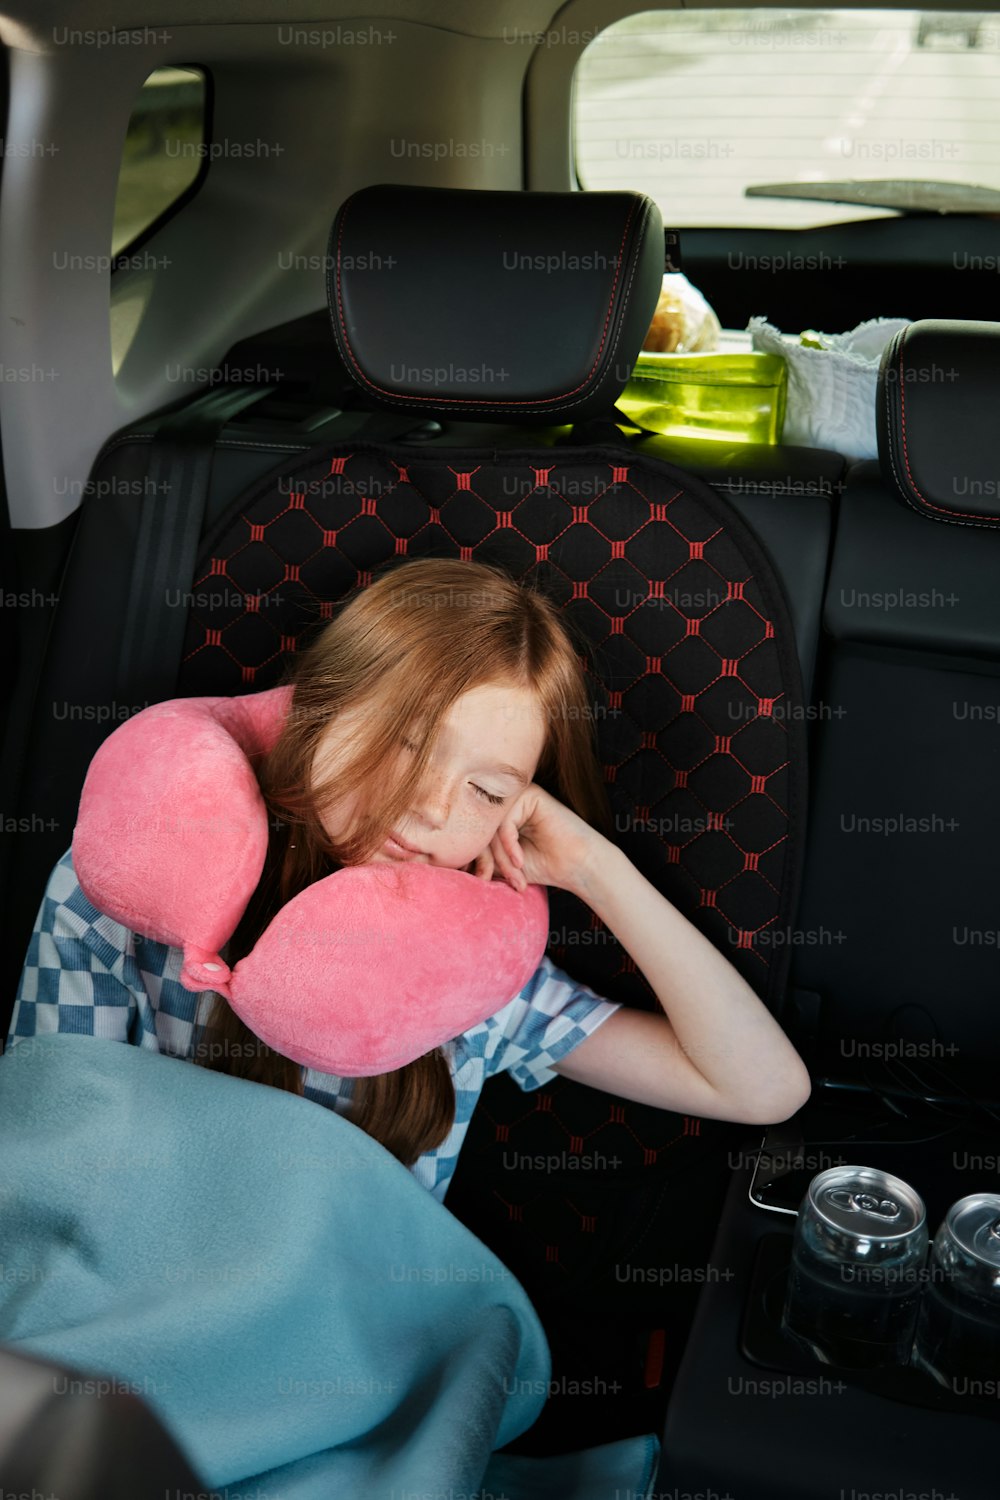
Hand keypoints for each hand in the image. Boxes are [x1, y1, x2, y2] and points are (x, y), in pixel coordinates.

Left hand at [471, 783, 603, 896]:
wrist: (578, 866)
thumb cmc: (543, 866)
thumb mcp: (501, 863)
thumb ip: (479, 856)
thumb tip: (442, 860)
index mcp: (496, 814)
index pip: (470, 832)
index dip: (472, 859)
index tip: (482, 881)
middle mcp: (505, 801)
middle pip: (478, 828)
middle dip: (485, 859)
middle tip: (492, 881)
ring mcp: (517, 796)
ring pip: (490, 826)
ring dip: (499, 857)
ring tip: (515, 876)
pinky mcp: (530, 795)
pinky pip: (504, 822)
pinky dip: (509, 846)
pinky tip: (520, 862)